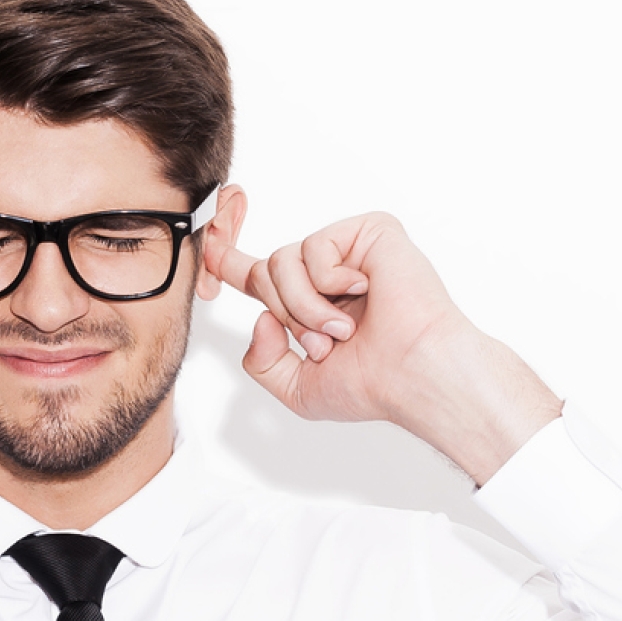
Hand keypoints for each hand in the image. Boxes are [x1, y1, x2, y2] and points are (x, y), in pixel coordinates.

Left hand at [205, 212, 561, 481]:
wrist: (413, 377)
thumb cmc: (371, 386)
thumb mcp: (295, 388)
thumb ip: (260, 360)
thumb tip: (260, 318)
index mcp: (308, 305)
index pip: (256, 277)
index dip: (227, 263)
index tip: (208, 249)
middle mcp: (325, 275)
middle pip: (264, 273)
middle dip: (285, 315)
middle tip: (324, 343)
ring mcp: (347, 252)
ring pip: (281, 261)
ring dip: (304, 305)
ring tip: (342, 328)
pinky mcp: (368, 232)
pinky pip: (314, 247)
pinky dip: (329, 282)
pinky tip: (362, 293)